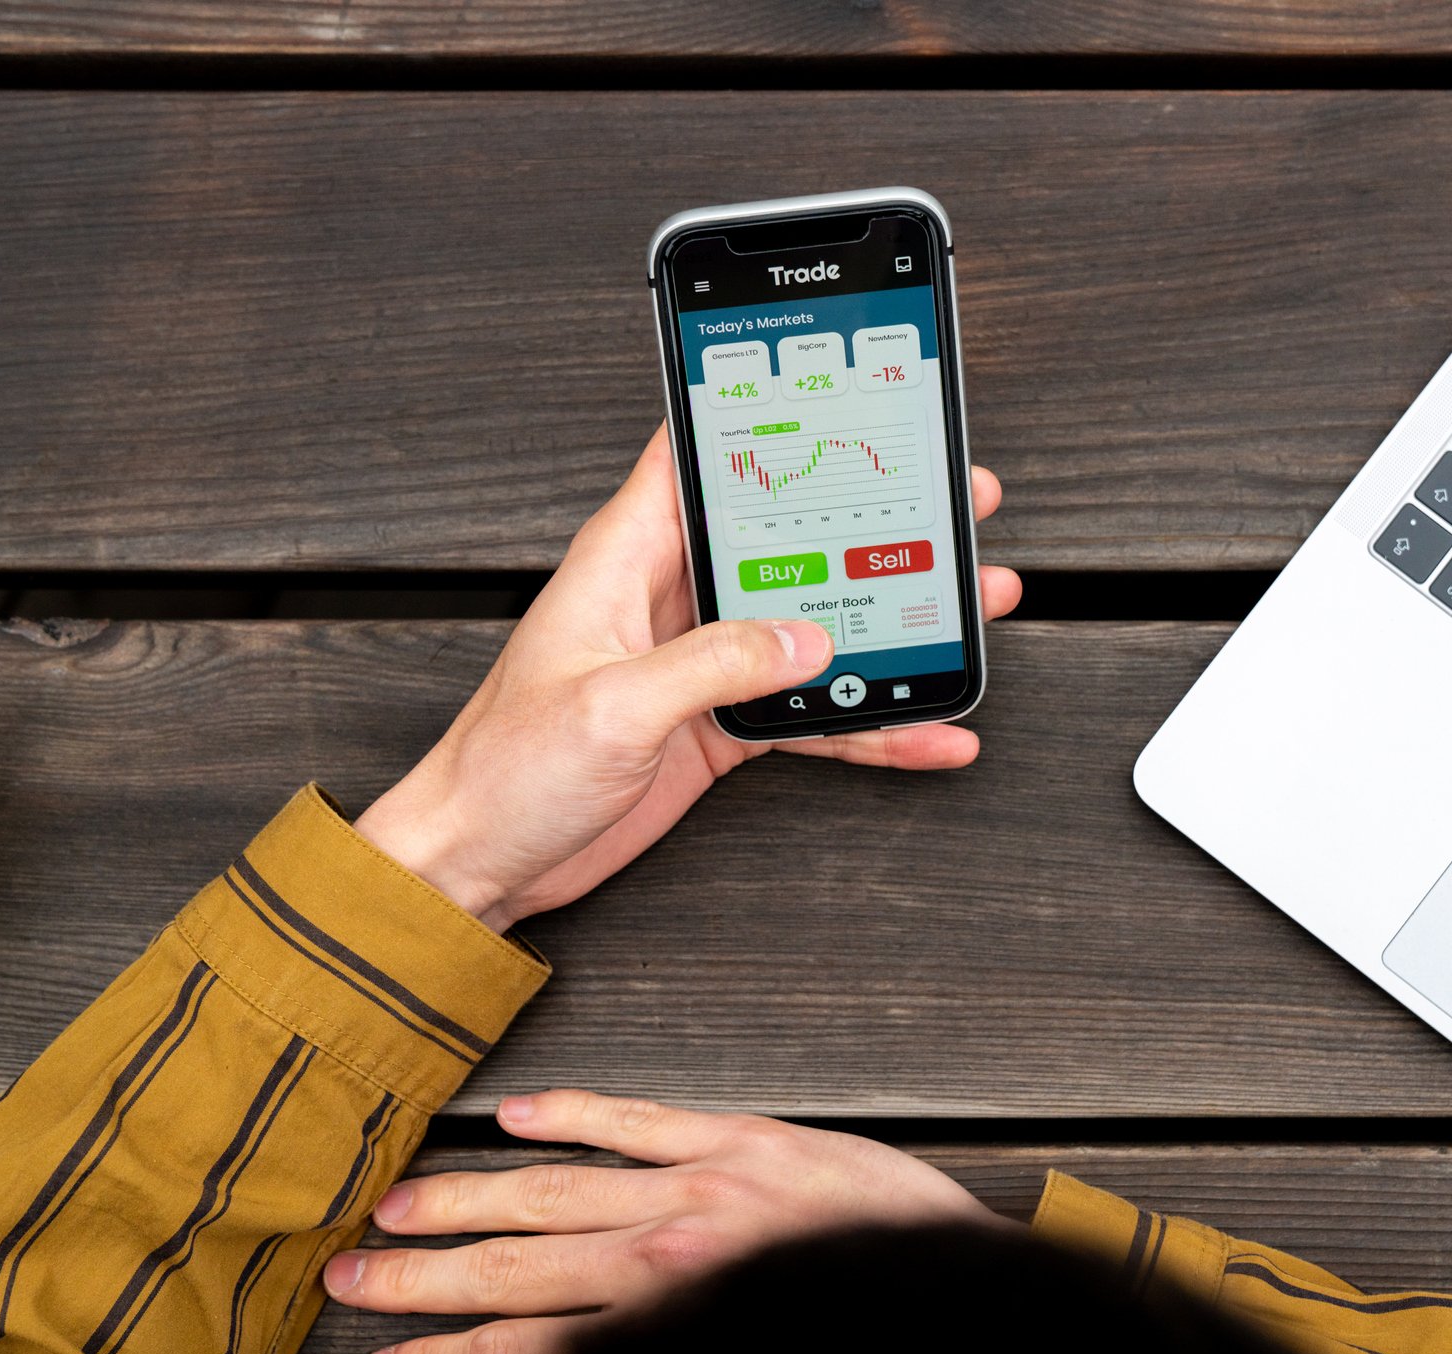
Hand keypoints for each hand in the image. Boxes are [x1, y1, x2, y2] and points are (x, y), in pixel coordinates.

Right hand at [323, 1089, 1007, 1353]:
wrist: (958, 1296)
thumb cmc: (855, 1323)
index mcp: (673, 1324)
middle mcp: (670, 1259)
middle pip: (516, 1273)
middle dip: (423, 1282)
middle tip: (349, 1281)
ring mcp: (701, 1190)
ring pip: (552, 1196)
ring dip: (464, 1205)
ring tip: (394, 1208)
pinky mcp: (741, 1141)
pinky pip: (637, 1121)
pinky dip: (571, 1115)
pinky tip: (514, 1117)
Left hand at [354, 426, 1020, 928]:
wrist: (478, 861)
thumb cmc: (505, 769)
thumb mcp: (610, 706)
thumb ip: (713, 663)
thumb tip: (808, 639)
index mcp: (626, 558)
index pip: (699, 457)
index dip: (768, 419)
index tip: (847, 394)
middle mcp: (669, 599)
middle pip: (788, 538)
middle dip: (875, 520)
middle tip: (954, 499)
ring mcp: (700, 662)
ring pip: (815, 625)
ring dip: (892, 622)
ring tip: (974, 604)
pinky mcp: (716, 725)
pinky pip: (810, 712)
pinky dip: (869, 725)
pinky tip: (925, 731)